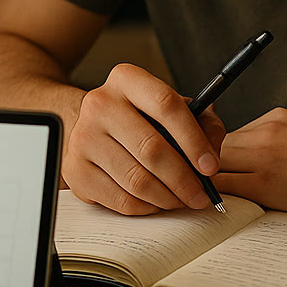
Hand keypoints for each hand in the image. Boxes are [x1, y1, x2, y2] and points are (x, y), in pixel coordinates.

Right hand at [63, 63, 225, 214]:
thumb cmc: (140, 120)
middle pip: (151, 148)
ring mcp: (83, 137)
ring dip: (168, 198)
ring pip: (137, 180)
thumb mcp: (174, 109)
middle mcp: (100, 103)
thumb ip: (203, 122)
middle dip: (184, 179)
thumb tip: (211, 152)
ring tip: (181, 200)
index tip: (210, 166)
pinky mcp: (75, 170)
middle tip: (201, 195)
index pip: (166, 105)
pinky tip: (156, 201)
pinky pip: (121, 199)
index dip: (193, 140)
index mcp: (126, 79)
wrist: (92, 128)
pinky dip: (146, 207)